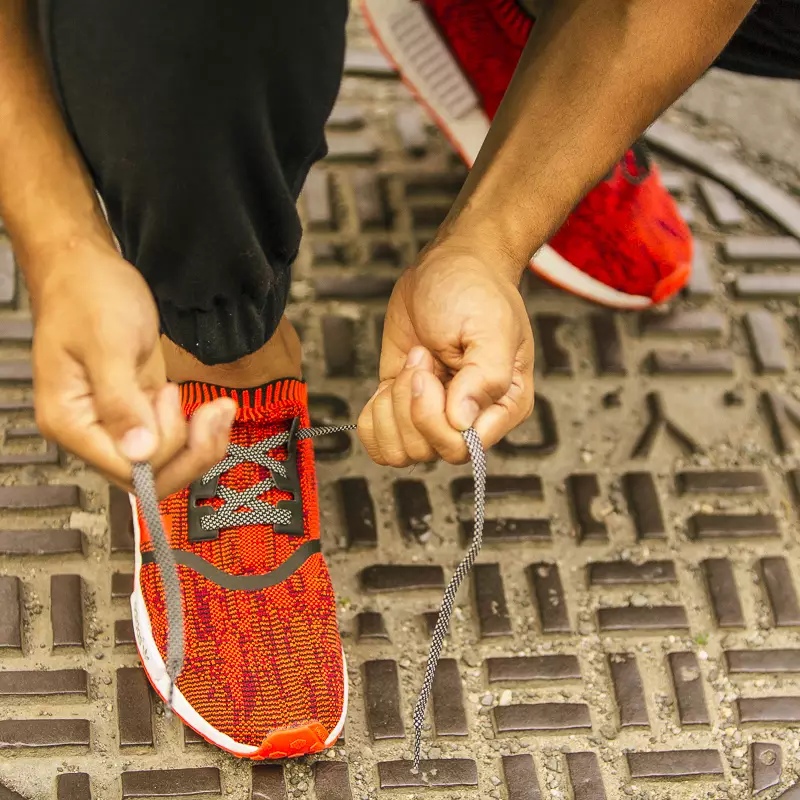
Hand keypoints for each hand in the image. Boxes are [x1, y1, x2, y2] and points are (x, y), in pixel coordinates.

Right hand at [30, 239, 235, 496]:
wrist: (87, 268)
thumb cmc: (86, 296)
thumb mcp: (107, 345)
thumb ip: (121, 401)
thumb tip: (139, 452)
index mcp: (71, 422)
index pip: (127, 469)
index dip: (164, 449)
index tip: (174, 400)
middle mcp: (93, 431)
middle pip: (150, 476)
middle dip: (191, 452)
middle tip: (215, 413)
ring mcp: (119, 422)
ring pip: (167, 462)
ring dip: (201, 443)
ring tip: (219, 408)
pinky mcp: (141, 409)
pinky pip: (174, 438)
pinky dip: (199, 430)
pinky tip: (213, 409)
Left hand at [358, 242, 534, 464]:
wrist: (448, 265)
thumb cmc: (477, 292)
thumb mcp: (491, 329)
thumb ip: (486, 379)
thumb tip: (462, 423)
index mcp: (501, 407)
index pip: (464, 447)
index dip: (435, 420)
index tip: (431, 372)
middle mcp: (469, 419)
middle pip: (428, 450)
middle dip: (411, 402)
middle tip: (422, 357)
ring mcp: (433, 416)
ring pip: (400, 452)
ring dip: (393, 404)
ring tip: (414, 363)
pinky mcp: (402, 408)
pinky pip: (378, 441)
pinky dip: (373, 415)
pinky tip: (392, 379)